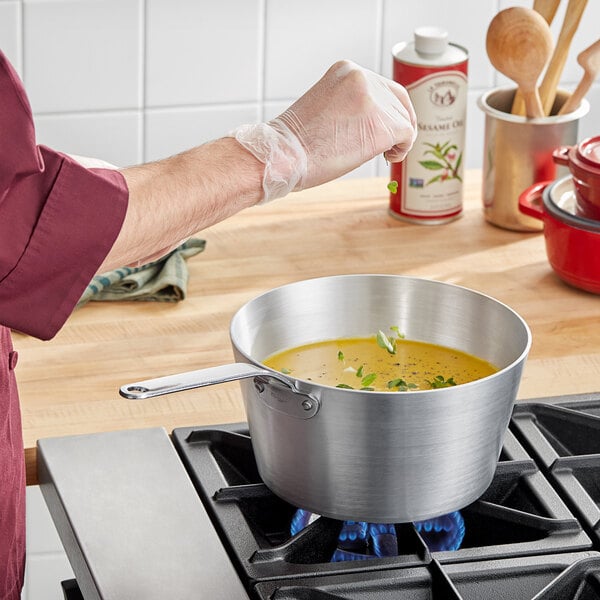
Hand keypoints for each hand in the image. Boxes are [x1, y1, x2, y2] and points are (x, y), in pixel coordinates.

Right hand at [230, 60, 416, 201]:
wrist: (284, 156)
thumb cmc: (297, 143)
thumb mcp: (326, 107)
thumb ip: (351, 104)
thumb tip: (374, 121)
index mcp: (346, 69)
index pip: (381, 86)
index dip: (388, 109)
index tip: (384, 128)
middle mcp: (362, 77)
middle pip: (398, 99)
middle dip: (398, 123)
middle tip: (392, 145)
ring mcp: (373, 100)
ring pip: (403, 119)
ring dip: (397, 139)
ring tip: (383, 154)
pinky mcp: (382, 124)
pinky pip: (407, 134)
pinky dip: (403, 148)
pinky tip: (389, 157)